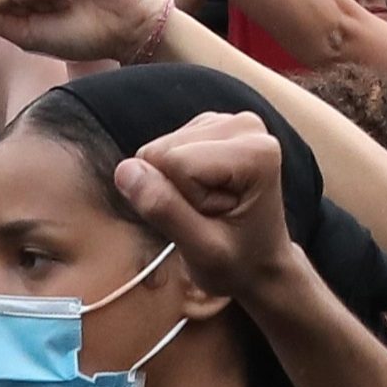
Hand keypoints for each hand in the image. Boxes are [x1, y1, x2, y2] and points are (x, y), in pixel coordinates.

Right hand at [114, 106, 310, 303]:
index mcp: (256, 152)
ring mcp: (229, 122)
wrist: (260, 264)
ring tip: (209, 208)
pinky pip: (163, 149)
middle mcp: (246, 126)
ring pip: (159, 149)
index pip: (174, 163)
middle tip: (208, 216)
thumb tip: (125, 170)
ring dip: (174, 185)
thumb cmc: (239, 263)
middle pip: (163, 150)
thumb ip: (164, 210)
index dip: (179, 201)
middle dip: (174, 190)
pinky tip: (204, 192)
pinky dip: (175, 176)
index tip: (211, 221)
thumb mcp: (202, 251)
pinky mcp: (211, 126)